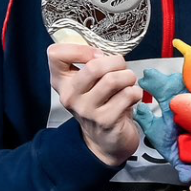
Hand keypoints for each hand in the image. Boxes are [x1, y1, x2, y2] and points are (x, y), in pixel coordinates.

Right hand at [47, 44, 142, 166]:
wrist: (104, 142)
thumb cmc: (100, 105)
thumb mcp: (88, 84)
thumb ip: (91, 64)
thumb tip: (107, 53)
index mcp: (61, 82)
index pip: (55, 53)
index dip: (81, 48)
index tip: (97, 55)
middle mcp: (70, 96)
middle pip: (93, 66)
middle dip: (116, 62)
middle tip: (122, 68)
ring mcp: (87, 110)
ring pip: (113, 80)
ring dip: (128, 77)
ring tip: (129, 82)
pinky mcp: (106, 120)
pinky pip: (127, 95)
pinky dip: (135, 92)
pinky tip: (132, 97)